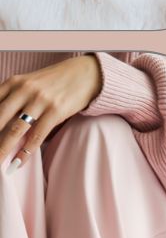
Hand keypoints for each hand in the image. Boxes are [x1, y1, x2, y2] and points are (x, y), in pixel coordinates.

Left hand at [0, 56, 101, 172]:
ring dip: (2, 150)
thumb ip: (11, 98)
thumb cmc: (54, 81)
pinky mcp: (56, 110)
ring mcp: (41, 100)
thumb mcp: (29, 82)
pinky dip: (25, 153)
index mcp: (14, 81)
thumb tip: (0, 124)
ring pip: (15, 130)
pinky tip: (17, 164)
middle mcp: (25, 89)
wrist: (86, 73)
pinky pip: (36, 136)